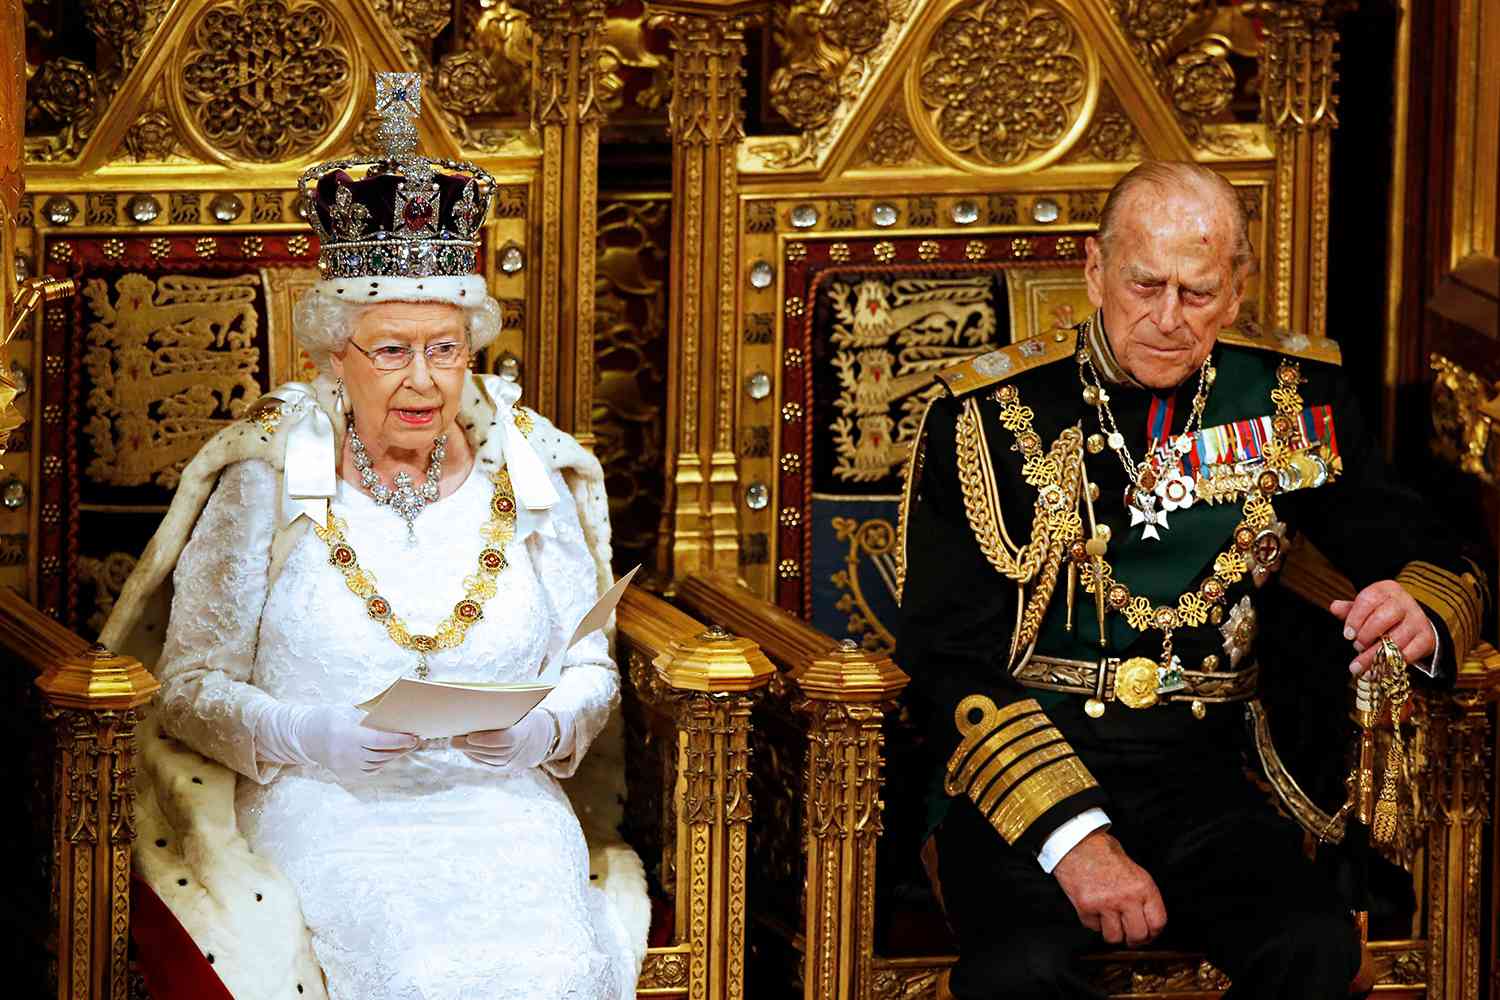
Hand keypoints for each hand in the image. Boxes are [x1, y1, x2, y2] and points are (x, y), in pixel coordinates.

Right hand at [293, 705, 418, 781]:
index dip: (398, 740)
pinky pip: (370, 770)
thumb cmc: (327, 718)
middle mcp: (347, 753)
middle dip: (401, 748)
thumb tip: (393, 715)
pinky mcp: (345, 774)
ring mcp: (346, 766)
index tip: (413, 737)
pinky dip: (381, 763)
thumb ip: (368, 716)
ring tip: (405, 747)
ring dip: (394, 755)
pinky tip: (388, 755)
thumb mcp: (347, 711)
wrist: (304, 737)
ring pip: (378, 763)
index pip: (379, 740)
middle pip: (382, 753)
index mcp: (348, 735)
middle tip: (415, 741)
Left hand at [452, 710, 557, 769]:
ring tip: (456, 742)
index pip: (506, 740)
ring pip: (490, 760)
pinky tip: (466, 750)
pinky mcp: (508, 769)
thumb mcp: (520, 708)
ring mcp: (516, 763)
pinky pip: (490, 765)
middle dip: (471, 746)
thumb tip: (476, 700)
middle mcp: (522, 751)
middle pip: (493, 751)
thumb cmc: (526, 716)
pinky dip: (476, 758)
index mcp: (526, 732)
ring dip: (471, 752)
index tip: (470, 736)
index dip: (487, 740)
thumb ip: (502, 707)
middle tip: (453, 739)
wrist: (543, 736)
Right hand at [1051, 831, 1166, 946]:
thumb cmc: (1104, 852)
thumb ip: (1142, 894)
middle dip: (1133, 939)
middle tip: (1128, 935)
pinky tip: (1093, 908)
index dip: (1153, 933)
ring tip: (1109, 921)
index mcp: (1143, 886)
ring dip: (1112, 932)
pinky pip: (1093, 928)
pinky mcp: (1085, 906)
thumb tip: (1146, 919)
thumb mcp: (1134, 870)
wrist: (1076, 843)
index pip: (1158, 922)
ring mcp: (1105, 903)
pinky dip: (1093, 922)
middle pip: (1138, 936)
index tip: (1148, 934)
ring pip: (1114, 937)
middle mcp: (1126, 897)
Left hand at [1329, 580, 1433, 675]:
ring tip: (1361, 665)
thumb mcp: (1366, 608)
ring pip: (1397, 638)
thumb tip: (1334, 607)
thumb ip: (1350, 609)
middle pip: (1385, 617)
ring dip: (1376, 654)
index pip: (1369, 599)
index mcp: (1386, 590)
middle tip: (1356, 647)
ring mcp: (1418, 620)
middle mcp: (1404, 602)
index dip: (1355, 618)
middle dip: (1367, 634)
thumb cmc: (1382, 614)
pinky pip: (1410, 653)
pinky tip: (1379, 670)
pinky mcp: (1426, 638)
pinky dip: (1393, 663)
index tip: (1347, 635)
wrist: (1413, 621)